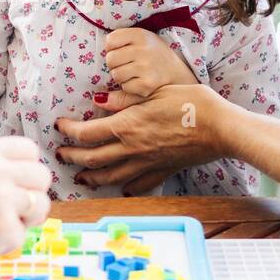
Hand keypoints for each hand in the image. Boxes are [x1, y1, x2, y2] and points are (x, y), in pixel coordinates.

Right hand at [0, 137, 51, 279]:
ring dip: (25, 220)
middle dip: (32, 195)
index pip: (29, 149)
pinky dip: (6, 243)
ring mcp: (0, 197)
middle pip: (42, 176)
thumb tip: (30, 175)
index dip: (27, 169)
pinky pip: (23, 235)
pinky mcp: (4, 226)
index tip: (16, 185)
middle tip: (10, 211)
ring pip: (41, 205)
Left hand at [56, 84, 230, 192]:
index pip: (86, 134)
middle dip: (71, 157)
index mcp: (127, 126)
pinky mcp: (161, 172)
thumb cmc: (190, 103)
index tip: (60, 126)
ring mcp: (146, 164)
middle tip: (61, 153)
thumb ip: (124, 99)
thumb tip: (99, 101)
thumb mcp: (154, 91)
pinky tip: (120, 188)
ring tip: (80, 177)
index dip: (68, 131)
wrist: (220, 128)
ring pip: (109, 177)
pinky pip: (137, 185)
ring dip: (90, 178)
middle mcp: (132, 149)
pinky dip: (124, 188)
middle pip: (91, 159)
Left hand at [105, 27, 198, 96]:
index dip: (111, 48)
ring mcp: (146, 67)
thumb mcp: (141, 41)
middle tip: (128, 64)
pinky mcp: (147, 84)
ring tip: (135, 73)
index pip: (110, 40)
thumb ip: (119, 43)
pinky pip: (125, 87)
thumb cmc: (153, 56)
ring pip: (115, 74)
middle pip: (110, 59)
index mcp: (141, 34)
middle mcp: (143, 49)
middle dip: (114, 64)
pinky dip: (129, 87)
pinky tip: (141, 81)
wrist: (179, 74)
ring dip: (121, 77)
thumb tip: (97, 63)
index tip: (121, 51)